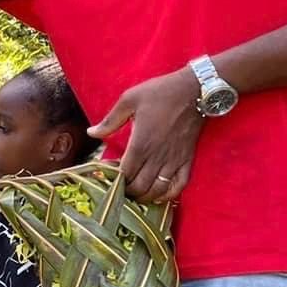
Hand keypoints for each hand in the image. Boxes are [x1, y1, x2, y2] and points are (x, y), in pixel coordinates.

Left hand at [88, 68, 202, 203]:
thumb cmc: (160, 92)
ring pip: (158, 190)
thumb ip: (110, 120)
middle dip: (128, 192)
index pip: (125, 174)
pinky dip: (169, 195)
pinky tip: (160, 194)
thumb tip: (91, 133)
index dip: (115, 180)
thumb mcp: (129, 100)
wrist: (195, 89)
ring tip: (136, 194)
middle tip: (121, 188)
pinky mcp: (187, 159)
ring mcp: (174, 160)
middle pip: (140, 187)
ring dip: (146, 196)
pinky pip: (180, 185)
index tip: (109, 176)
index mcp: (141, 143)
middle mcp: (157, 156)